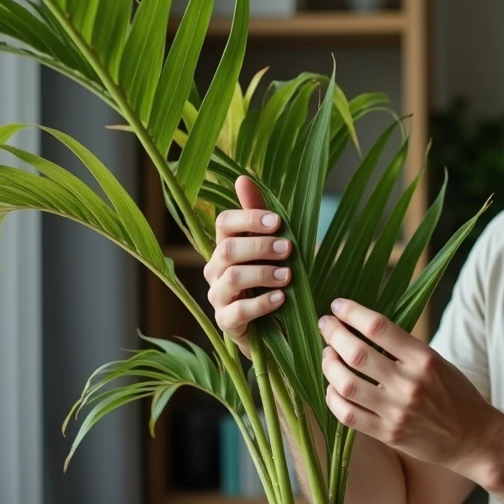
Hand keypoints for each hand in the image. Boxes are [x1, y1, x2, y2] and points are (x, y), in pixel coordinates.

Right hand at [204, 176, 292, 355]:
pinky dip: (261, 303)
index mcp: (225, 245)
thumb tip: (243, 179)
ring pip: (231, 277)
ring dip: (262, 273)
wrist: (275, 324)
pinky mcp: (226, 322)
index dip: (248, 219)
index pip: (224, 223)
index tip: (277, 222)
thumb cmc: (272, 278)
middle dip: (259, 246)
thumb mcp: (272, 246)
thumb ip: (258, 216)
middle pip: (227, 248)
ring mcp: (218, 297)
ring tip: (288, 275)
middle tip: (287, 248)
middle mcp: (215, 269)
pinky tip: (281, 299)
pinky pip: (238, 311)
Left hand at [319, 298, 496, 477]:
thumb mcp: (436, 361)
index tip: (337, 306)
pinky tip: (332, 387)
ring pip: (346, 384)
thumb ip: (403, 348)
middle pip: (357, 353)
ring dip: (329, 365)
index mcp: (424, 359)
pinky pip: (348, 415)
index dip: (352, 313)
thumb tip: (362, 328)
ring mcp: (397, 411)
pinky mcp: (388, 434)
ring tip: (327, 355)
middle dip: (334, 334)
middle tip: (325, 325)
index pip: (379, 328)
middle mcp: (409, 383)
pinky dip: (333, 398)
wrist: (472, 437)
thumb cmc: (454, 393)